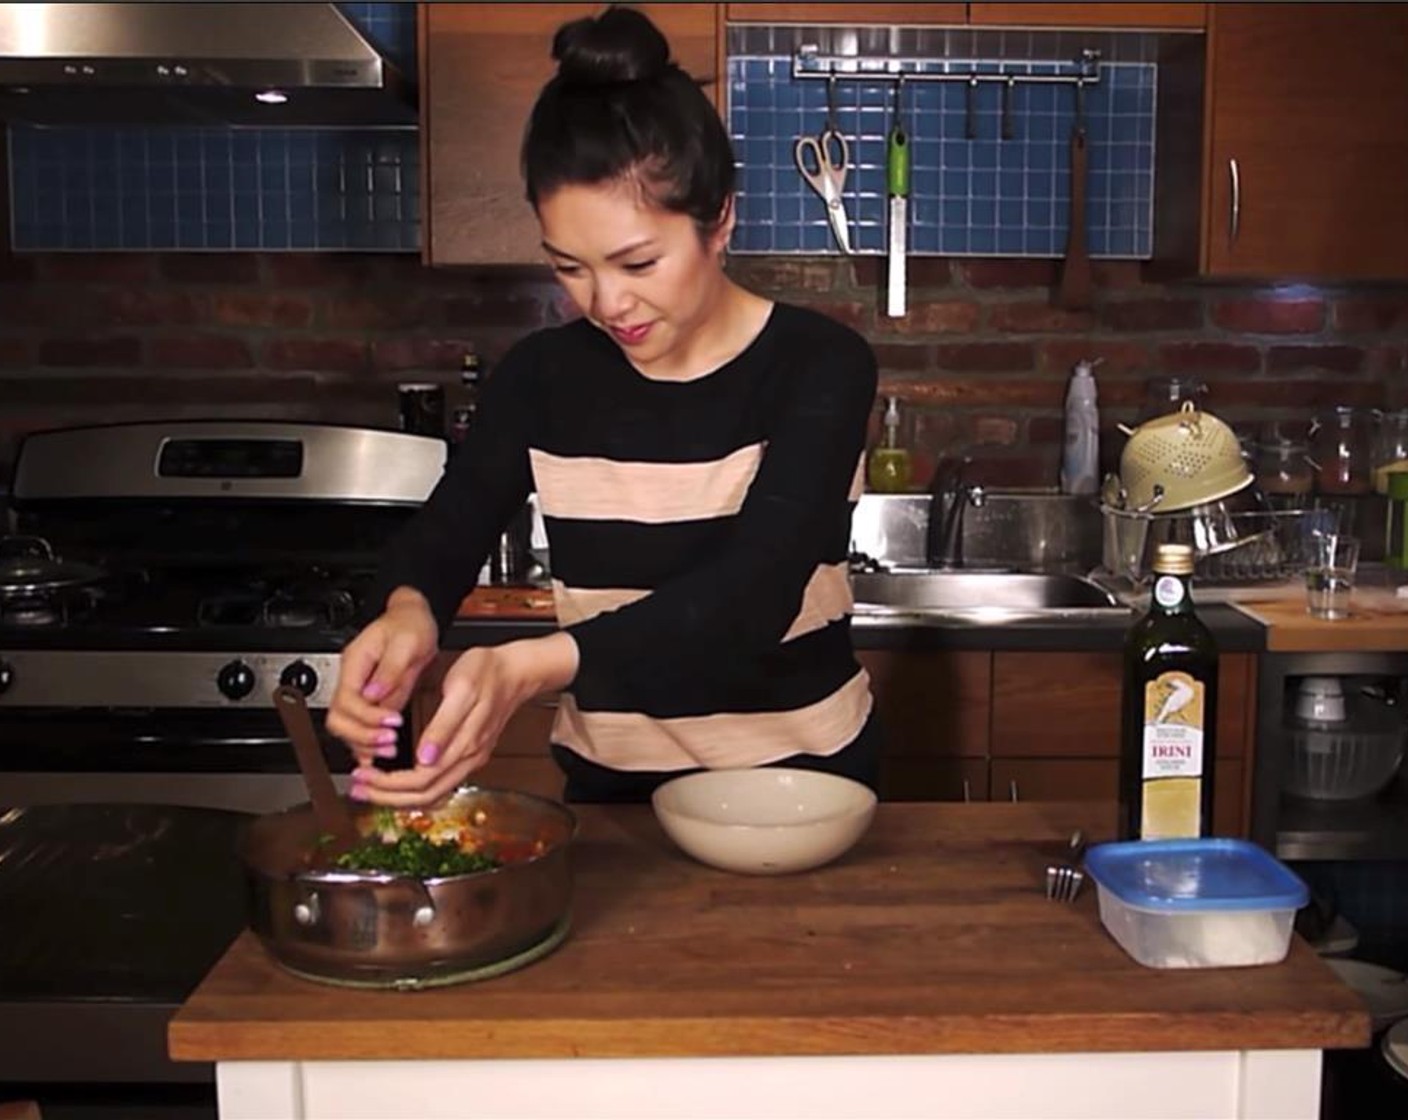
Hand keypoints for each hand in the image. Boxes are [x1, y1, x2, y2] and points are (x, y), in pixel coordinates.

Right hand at [326, 587, 438, 766]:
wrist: (415, 619)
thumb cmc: (410, 624)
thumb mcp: (407, 641)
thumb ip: (390, 669)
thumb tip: (373, 694)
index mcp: (355, 663)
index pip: (346, 700)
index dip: (367, 716)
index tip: (392, 722)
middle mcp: (352, 680)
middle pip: (338, 719)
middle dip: (361, 735)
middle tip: (389, 742)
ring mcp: (360, 693)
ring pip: (346, 728)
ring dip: (364, 743)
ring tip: (390, 750)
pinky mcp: (372, 702)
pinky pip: (360, 728)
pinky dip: (367, 743)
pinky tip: (382, 753)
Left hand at [349, 630, 578, 806]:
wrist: (517, 672)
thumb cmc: (489, 673)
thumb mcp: (462, 689)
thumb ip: (443, 727)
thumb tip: (424, 759)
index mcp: (465, 744)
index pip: (421, 779)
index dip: (389, 783)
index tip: (364, 774)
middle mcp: (468, 758)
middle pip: (424, 795)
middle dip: (387, 795)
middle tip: (358, 786)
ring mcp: (471, 759)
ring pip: (432, 794)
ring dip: (398, 795)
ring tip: (370, 787)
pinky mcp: (470, 754)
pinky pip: (440, 784)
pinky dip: (415, 789)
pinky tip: (398, 781)